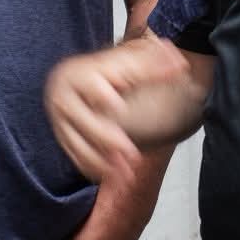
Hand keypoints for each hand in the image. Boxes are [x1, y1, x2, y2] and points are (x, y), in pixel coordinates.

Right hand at [45, 36, 188, 182]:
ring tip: (128, 175)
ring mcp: (60, 120)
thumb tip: (179, 64)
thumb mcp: (131, 62)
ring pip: (78, 145)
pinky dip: (95, 168)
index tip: (119, 108)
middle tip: (133, 155)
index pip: (91, 86)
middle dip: (108, 139)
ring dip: (104, 162)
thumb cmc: (111, 71)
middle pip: (84, 120)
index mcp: (78, 73)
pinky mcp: (63, 138)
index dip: (104, 97)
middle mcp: (63, 96)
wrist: (83, 80)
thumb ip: (155, 64)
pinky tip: (114, 177)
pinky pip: (76, 157)